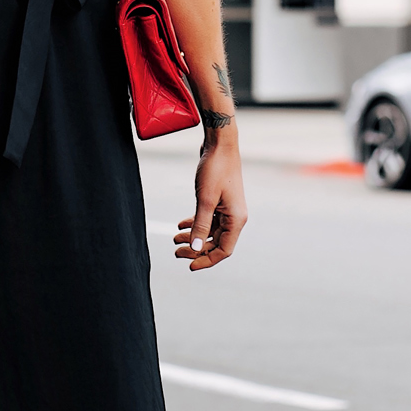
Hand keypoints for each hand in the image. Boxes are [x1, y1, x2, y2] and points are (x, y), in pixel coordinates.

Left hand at [175, 137, 246, 271]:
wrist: (219, 145)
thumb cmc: (216, 169)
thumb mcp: (205, 200)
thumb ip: (200, 226)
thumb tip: (196, 249)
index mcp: (236, 220)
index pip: (224, 250)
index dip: (206, 260)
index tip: (189, 266)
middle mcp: (235, 217)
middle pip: (216, 243)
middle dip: (196, 250)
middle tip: (176, 252)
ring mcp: (228, 209)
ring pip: (210, 232)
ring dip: (193, 237)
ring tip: (174, 239)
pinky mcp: (220, 201)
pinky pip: (208, 220)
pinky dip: (195, 224)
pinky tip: (180, 225)